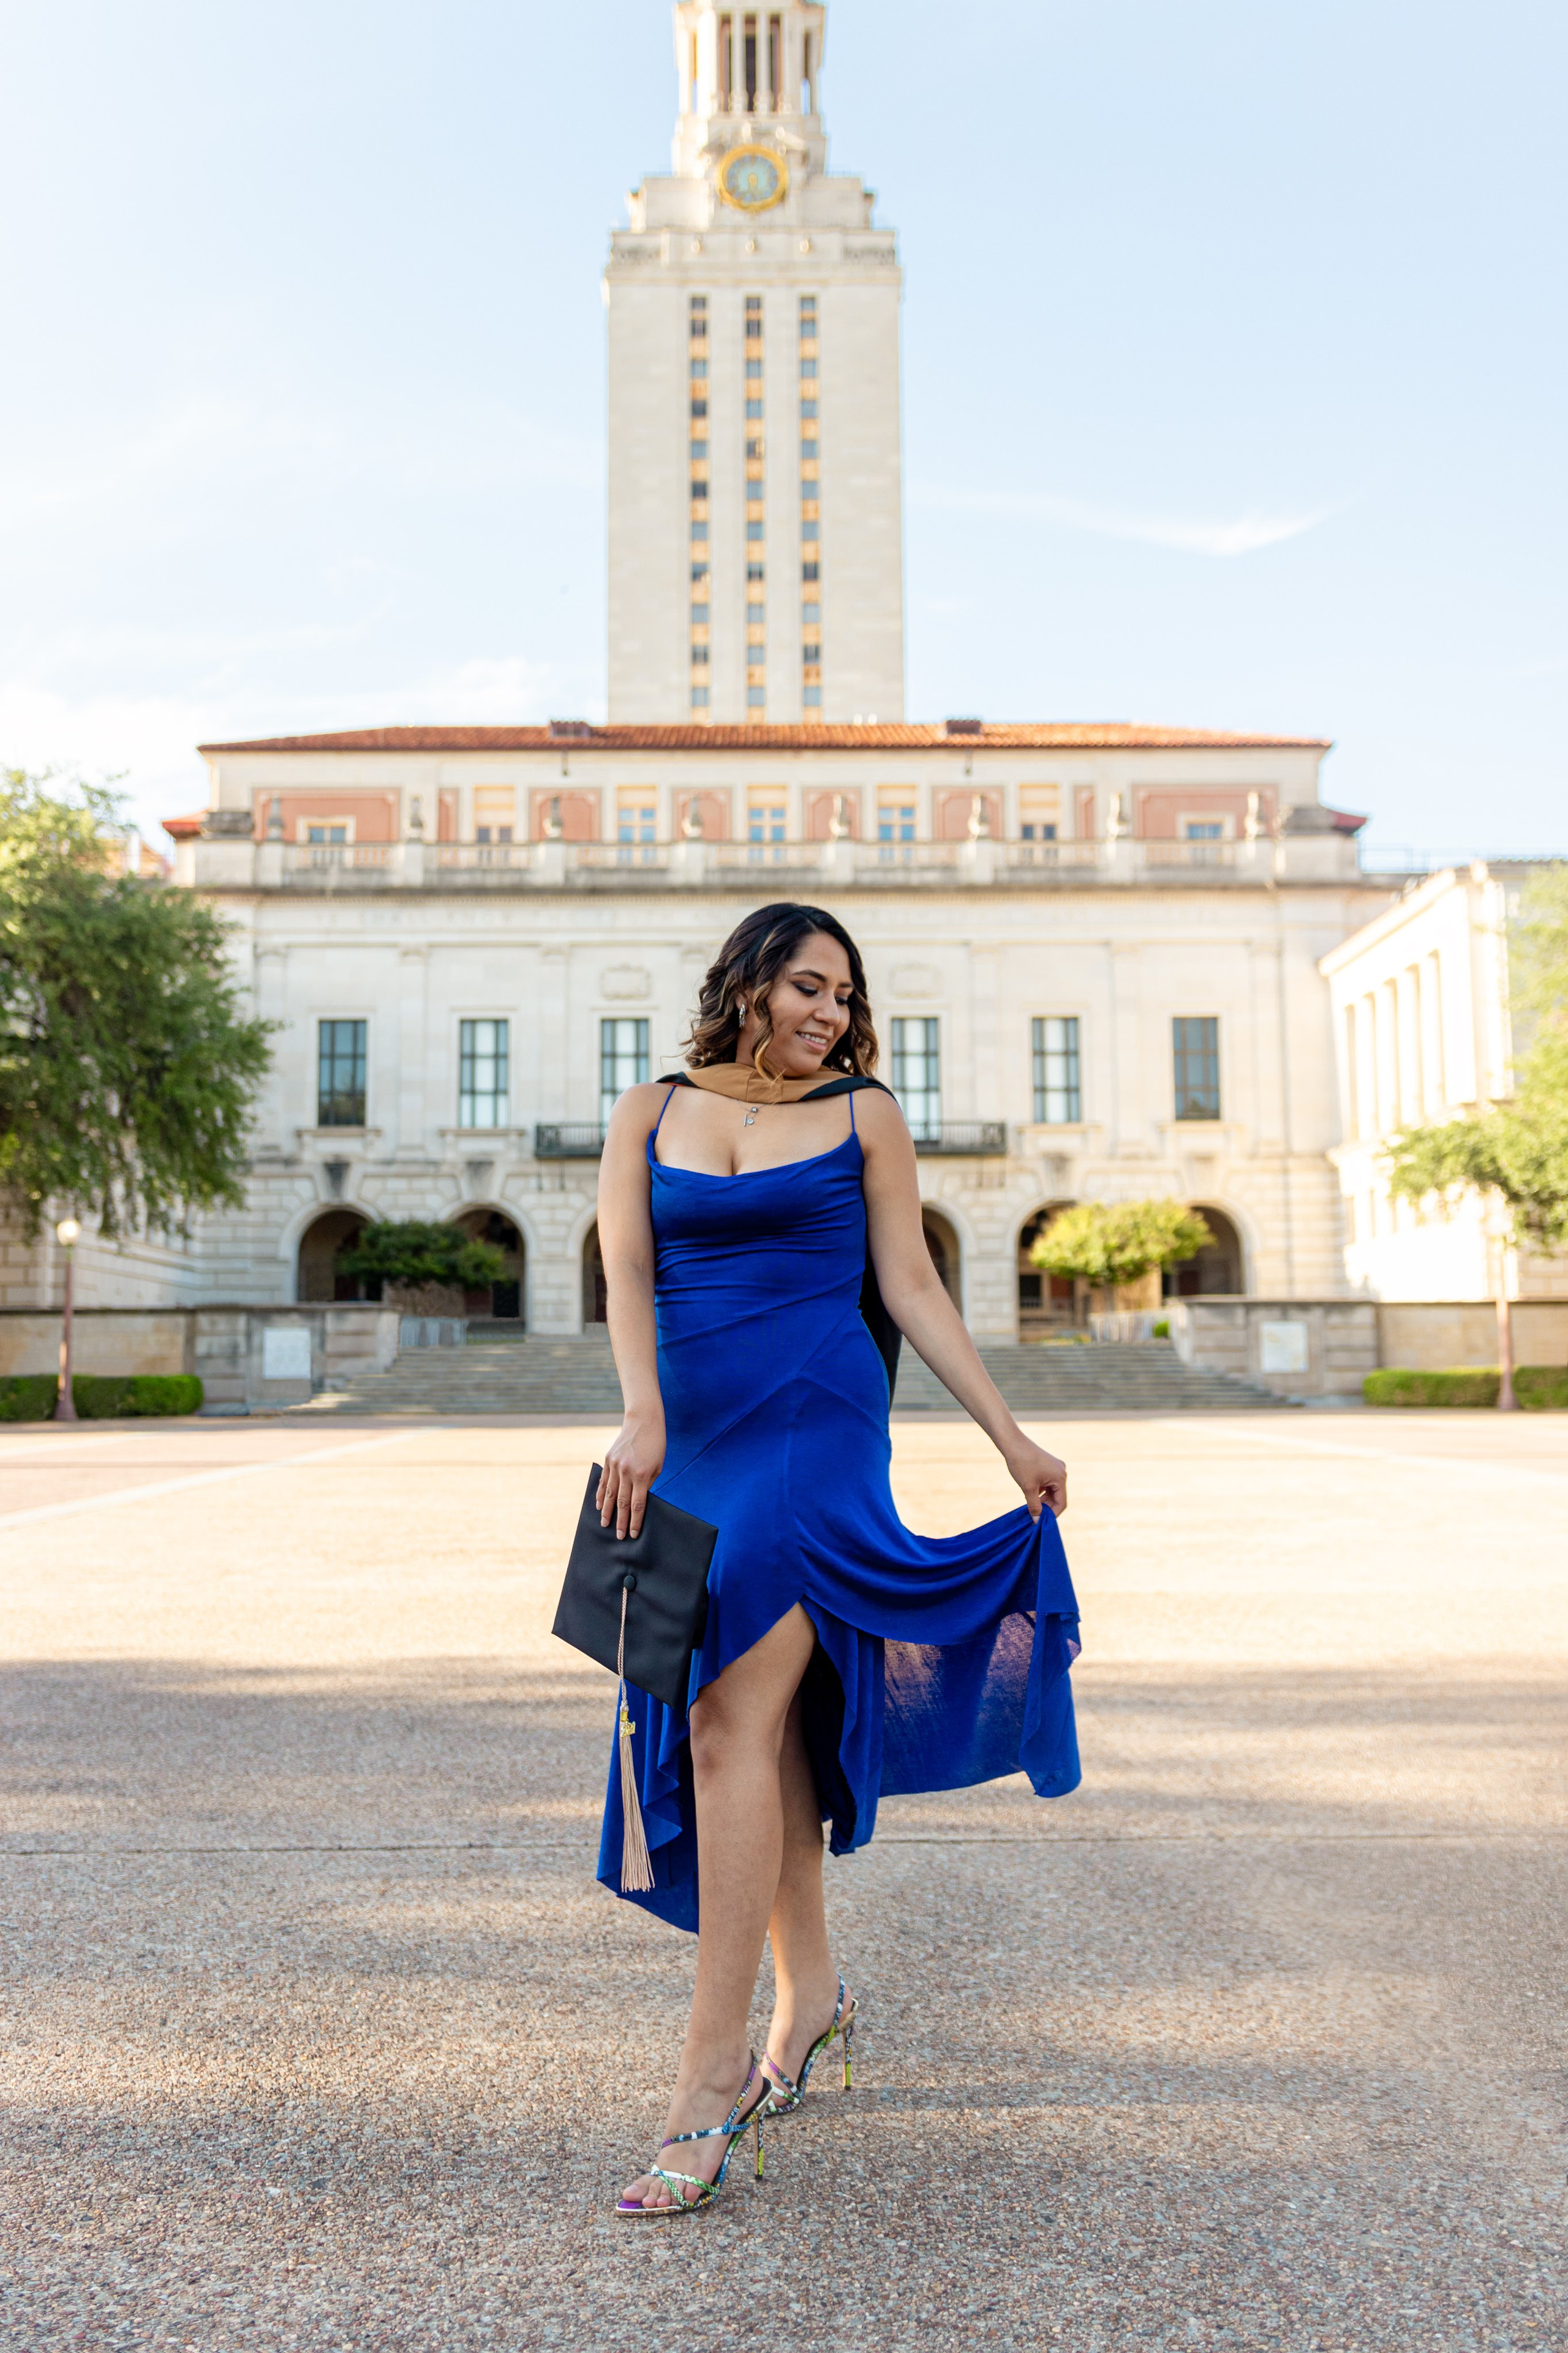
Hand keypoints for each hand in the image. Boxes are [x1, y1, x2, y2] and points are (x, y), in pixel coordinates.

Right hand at [597, 1408, 665, 1539]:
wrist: (643, 1421)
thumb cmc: (655, 1446)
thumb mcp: (657, 1467)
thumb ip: (647, 1485)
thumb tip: (638, 1503)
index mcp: (642, 1475)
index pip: (637, 1505)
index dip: (635, 1521)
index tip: (632, 1534)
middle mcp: (627, 1471)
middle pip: (622, 1503)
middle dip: (620, 1521)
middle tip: (618, 1536)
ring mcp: (615, 1465)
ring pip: (610, 1494)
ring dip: (607, 1511)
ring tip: (605, 1524)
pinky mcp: (608, 1459)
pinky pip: (603, 1481)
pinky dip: (601, 1494)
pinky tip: (599, 1505)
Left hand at [1005, 1436, 1066, 1521]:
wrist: (1013, 1443)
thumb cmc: (1021, 1464)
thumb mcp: (1028, 1488)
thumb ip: (1034, 1505)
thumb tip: (1037, 1520)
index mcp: (1060, 1477)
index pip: (1062, 1502)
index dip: (1053, 1514)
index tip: (1041, 1521)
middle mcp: (1061, 1472)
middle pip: (1057, 1496)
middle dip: (1047, 1507)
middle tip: (1034, 1515)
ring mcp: (1055, 1468)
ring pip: (1052, 1490)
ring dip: (1043, 1499)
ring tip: (1030, 1505)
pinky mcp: (1048, 1465)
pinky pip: (1048, 1483)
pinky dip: (1041, 1490)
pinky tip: (1030, 1494)